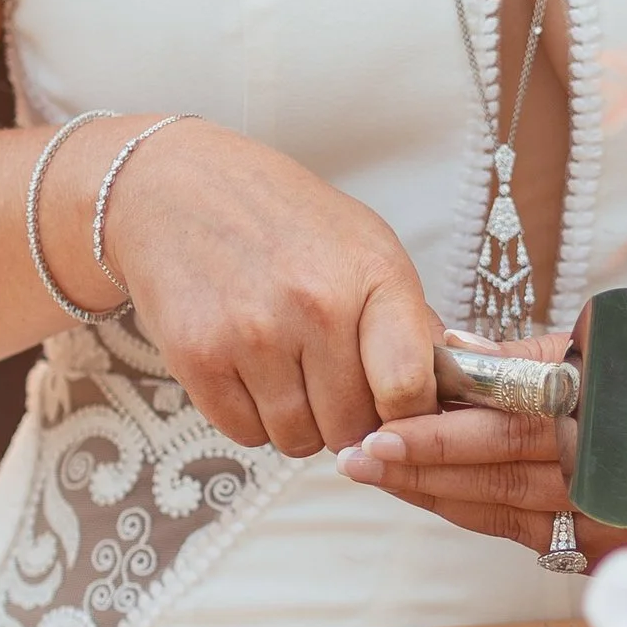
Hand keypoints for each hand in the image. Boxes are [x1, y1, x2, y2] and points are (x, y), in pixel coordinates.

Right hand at [58, 115, 449, 457]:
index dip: (410, 414)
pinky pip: (244, 434)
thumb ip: (407, 318)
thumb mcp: (363, 242)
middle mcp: (316, 305)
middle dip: (348, 418)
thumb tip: (450, 385)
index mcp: (372, 273)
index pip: (410, 385)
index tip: (397, 410)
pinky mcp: (198, 358)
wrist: (177, 186)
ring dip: (298, 422)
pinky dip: (251, 417)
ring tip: (288, 369)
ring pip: (298, 440)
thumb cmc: (283, 216)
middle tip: (332, 382)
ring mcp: (254, 334)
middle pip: (352, 426)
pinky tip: (248, 369)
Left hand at [340, 338, 626, 565]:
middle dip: (418, 462)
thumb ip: (535, 356)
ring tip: (377, 473)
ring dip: (432, 490)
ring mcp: (602, 518)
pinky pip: (523, 531)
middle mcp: (601, 470)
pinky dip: (472, 511)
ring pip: (500, 507)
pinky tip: (434, 495)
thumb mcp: (615, 351)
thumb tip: (457, 349)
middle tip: (358, 455)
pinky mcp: (602, 551)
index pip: (507, 420)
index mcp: (605, 409)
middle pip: (494, 469)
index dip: (441, 426)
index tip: (383, 425)